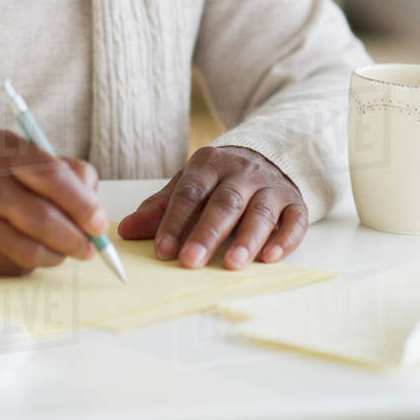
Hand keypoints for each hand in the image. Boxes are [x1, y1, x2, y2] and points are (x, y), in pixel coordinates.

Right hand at [0, 129, 107, 275]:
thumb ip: (65, 173)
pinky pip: (13, 266)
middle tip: (90, 247)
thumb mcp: (24, 158)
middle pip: (41, 217)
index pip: (51, 174)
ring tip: (66, 250)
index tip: (99, 223)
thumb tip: (95, 208)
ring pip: (30, 249)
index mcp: (5, 150)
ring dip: (58, 255)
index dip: (81, 202)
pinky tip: (33, 252)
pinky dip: (33, 263)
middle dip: (75, 237)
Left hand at [117, 145, 307, 268]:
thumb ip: (159, 208)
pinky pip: (294, 221)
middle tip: (191, 260)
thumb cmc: (220, 180)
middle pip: (224, 202)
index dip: (174, 221)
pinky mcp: (296, 203)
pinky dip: (285, 239)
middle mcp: (242, 173)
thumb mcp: (188, 185)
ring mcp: (271, 187)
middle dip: (207, 233)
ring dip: (247, 239)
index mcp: (210, 164)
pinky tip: (271, 257)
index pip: (190, 192)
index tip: (162, 249)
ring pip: (260, 211)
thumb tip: (124, 230)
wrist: (268, 156)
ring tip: (232, 264)